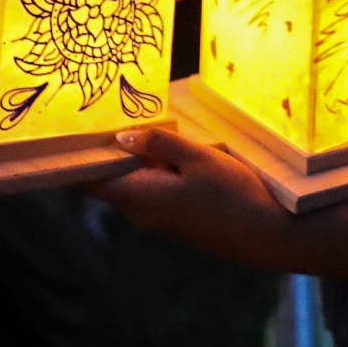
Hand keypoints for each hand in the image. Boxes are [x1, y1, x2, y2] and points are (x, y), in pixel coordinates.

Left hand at [86, 127, 296, 266]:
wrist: (271, 235)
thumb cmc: (235, 194)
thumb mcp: (198, 158)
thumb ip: (158, 143)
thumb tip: (120, 136)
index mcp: (140, 197)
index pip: (87, 180)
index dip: (78, 154)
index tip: (76, 126)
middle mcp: (141, 214)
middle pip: (109, 178)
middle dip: (112, 148)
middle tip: (120, 111)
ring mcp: (159, 220)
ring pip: (134, 183)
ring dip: (139, 158)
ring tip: (154, 125)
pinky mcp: (175, 220)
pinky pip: (153, 191)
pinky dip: (156, 170)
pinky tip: (177, 153)